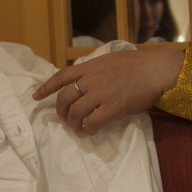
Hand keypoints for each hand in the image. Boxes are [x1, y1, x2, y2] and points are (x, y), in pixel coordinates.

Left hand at [31, 48, 184, 133]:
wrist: (156, 71)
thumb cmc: (137, 65)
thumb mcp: (110, 60)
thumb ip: (94, 70)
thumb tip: (84, 79)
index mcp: (90, 66)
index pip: (61, 76)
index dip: (46, 88)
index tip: (35, 97)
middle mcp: (92, 80)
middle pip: (65, 97)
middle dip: (60, 110)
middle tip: (64, 117)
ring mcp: (101, 94)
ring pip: (76, 112)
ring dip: (72, 123)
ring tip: (76, 128)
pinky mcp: (112, 108)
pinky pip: (92, 123)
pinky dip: (88, 129)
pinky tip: (89, 131)